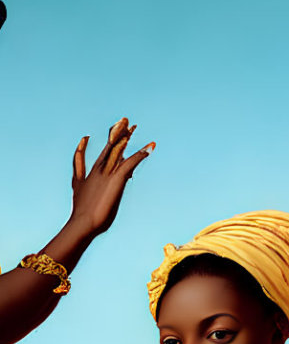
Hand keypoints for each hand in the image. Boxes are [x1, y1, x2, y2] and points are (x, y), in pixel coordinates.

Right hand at [67, 117, 153, 239]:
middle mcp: (99, 169)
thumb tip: (90, 188)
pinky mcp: (117, 179)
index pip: (100, 153)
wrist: (83, 223)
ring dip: (126, 136)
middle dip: (117, 133)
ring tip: (132, 124)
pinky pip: (131, 162)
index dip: (106, 141)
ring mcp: (107, 173)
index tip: (109, 131)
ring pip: (117, 150)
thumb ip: (88, 186)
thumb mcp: (83, 196)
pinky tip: (150, 146)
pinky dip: (141, 154)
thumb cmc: (84, 214)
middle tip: (124, 120)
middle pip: (109, 146)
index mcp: (92, 173)